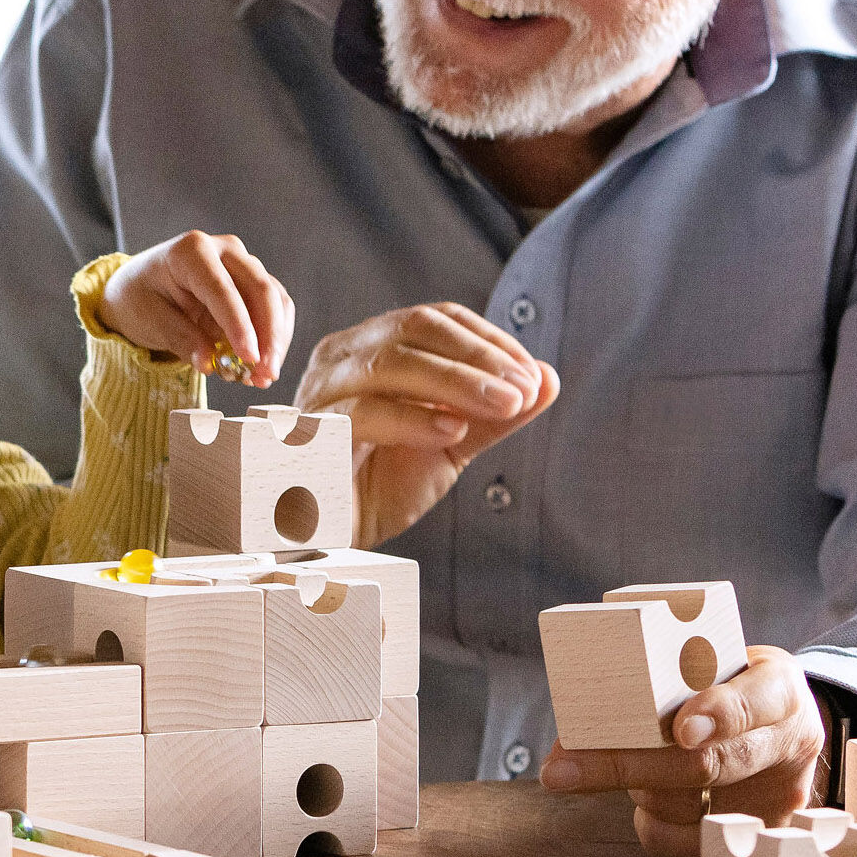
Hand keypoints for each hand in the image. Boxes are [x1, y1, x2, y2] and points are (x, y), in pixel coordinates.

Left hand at [98, 232, 294, 389]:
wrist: (141, 288)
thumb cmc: (140, 298)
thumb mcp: (149, 319)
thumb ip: (180, 338)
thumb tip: (209, 363)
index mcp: (192, 251)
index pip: (222, 289)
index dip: (239, 325)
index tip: (250, 358)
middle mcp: (224, 250)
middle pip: (260, 289)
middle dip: (268, 336)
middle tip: (265, 375)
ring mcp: (243, 263)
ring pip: (275, 300)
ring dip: (275, 341)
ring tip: (261, 378)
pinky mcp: (253, 283)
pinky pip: (275, 310)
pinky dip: (273, 340)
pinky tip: (260, 368)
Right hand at [293, 302, 558, 544]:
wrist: (327, 536)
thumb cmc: (380, 483)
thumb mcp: (449, 444)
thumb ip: (493, 414)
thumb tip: (548, 378)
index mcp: (372, 347)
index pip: (436, 320)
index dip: (489, 341)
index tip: (530, 375)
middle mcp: (341, 355)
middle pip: (414, 328)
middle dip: (479, 356)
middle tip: (524, 389)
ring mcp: (321, 389)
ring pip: (391, 363)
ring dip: (457, 381)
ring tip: (506, 404)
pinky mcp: (308, 432)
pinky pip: (363, 413)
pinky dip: (413, 417)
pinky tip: (452, 431)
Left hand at [539, 643, 824, 856]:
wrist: (788, 729)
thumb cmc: (736, 687)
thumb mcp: (720, 658)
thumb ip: (671, 672)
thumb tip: (583, 701)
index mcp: (780, 690)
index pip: (757, 700)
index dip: (719, 715)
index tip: (682, 729)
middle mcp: (789, 745)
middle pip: (708, 765)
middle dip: (629, 766)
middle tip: (563, 768)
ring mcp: (777, 800)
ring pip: (687, 809)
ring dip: (637, 788)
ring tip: (625, 762)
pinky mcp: (754, 840)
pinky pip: (684, 844)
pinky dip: (651, 820)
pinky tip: (647, 798)